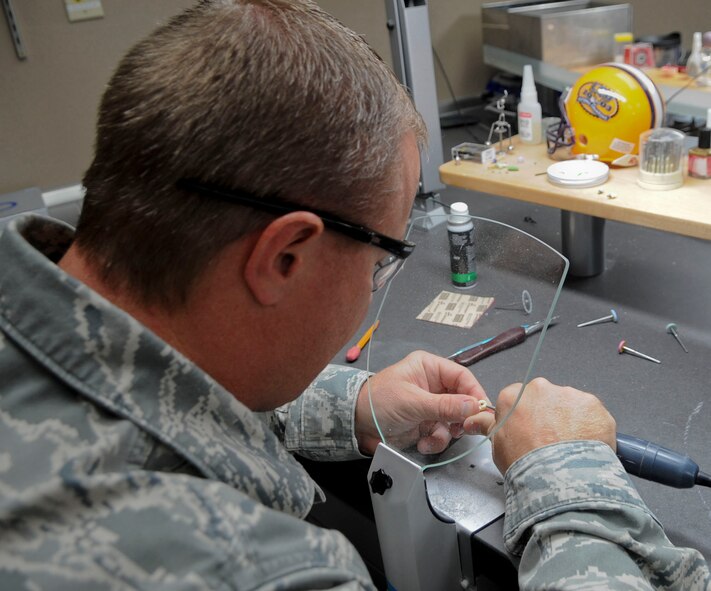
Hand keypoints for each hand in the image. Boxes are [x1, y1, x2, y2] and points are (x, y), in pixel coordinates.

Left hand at [354, 350, 494, 455]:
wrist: (356, 425)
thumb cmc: (380, 402)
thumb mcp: (413, 402)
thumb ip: (445, 406)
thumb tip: (475, 407)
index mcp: (429, 367)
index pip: (462, 376)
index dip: (474, 392)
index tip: (482, 410)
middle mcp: (433, 384)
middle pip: (462, 399)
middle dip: (461, 417)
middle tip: (463, 430)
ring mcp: (431, 406)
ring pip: (454, 420)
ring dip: (446, 432)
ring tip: (433, 437)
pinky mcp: (426, 424)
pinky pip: (442, 433)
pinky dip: (435, 441)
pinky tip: (422, 444)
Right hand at [474, 377, 615, 474]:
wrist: (557, 476)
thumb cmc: (524, 462)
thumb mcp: (497, 445)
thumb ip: (487, 426)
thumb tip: (471, 421)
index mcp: (512, 396)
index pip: (516, 399)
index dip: (523, 417)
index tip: (527, 432)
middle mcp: (539, 389)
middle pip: (544, 398)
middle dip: (547, 415)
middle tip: (549, 442)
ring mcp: (568, 395)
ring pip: (569, 404)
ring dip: (569, 420)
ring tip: (569, 446)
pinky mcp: (592, 405)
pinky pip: (591, 414)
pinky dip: (590, 427)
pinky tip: (586, 445)